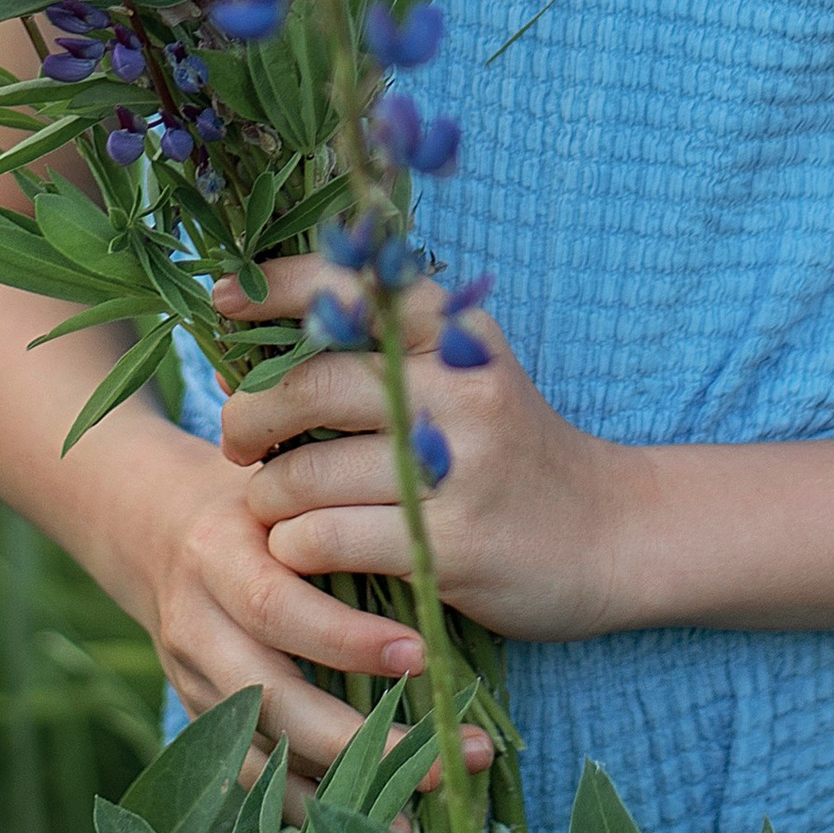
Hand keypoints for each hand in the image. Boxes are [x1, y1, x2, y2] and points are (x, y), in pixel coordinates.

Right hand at [133, 436, 495, 812]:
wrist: (155, 529)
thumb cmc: (253, 504)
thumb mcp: (285, 489)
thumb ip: (340, 518)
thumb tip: (438, 554)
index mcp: (217, 555)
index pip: (277, 606)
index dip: (345, 639)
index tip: (424, 656)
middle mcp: (195, 625)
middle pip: (271, 699)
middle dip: (363, 739)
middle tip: (450, 757)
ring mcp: (191, 680)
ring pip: (260, 753)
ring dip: (343, 792)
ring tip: (420, 820)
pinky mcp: (198, 719)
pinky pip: (249, 779)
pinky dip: (305, 807)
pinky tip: (366, 824)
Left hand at [216, 262, 639, 641]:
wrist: (612, 534)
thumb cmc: (509, 451)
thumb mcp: (465, 375)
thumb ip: (379, 352)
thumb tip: (248, 343)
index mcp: (459, 333)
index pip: (348, 285)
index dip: (272, 287)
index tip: (221, 301)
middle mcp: (460, 388)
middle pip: (309, 385)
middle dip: (249, 416)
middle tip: (238, 442)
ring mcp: (460, 469)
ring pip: (306, 473)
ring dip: (266, 494)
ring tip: (271, 503)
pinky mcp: (453, 545)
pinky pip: (328, 537)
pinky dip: (294, 544)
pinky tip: (304, 547)